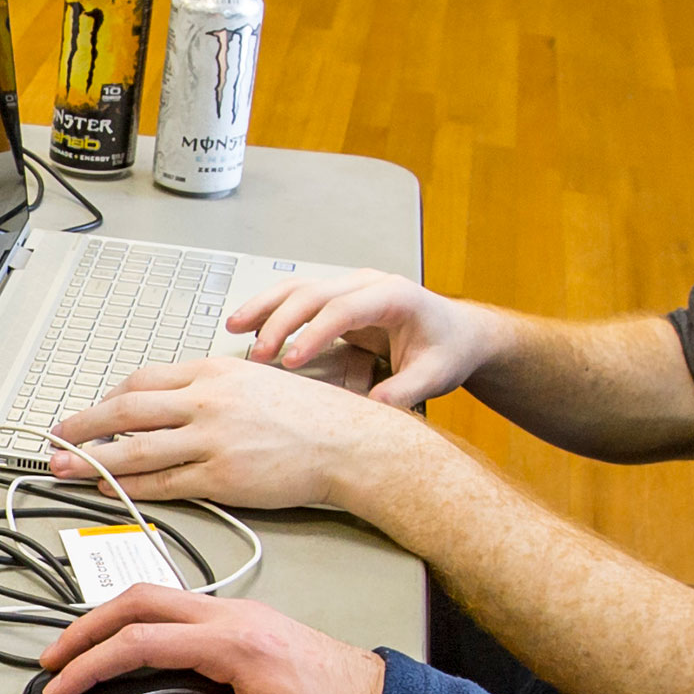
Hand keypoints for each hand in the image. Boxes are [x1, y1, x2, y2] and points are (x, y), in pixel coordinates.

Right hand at [28, 587, 387, 693]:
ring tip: (80, 652)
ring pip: (157, 597)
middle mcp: (235, 617)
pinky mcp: (247, 623)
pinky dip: (141, 622)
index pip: (140, 642)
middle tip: (54, 660)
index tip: (62, 687)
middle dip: (86, 628)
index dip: (90, 665)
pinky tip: (129, 646)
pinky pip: (179, 609)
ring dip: (111, 620)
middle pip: (138, 600)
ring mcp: (241, 614)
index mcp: (234, 643)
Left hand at [51, 353, 416, 511]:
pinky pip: (163, 483)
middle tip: (54, 438)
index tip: (88, 413)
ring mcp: (211, 440)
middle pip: (124, 410)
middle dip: (81, 427)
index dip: (105, 399)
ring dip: (91, 461)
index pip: (140, 381)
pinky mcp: (222, 477)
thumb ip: (209, 388)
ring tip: (65, 468)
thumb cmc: (308, 414)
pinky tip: (110, 491)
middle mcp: (206, 401)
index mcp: (212, 371)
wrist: (348, 442)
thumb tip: (171, 401)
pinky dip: (129, 488)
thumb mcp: (253, 379)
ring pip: (134, 449)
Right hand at [224, 269, 498, 409]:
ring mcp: (351, 288)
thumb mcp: (436, 375)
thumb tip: (374, 409)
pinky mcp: (338, 300)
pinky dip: (270, 310)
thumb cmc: (449, 349)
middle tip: (260, 354)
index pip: (344, 309)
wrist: (458, 334)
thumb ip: (406, 390)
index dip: (314, 334)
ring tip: (235, 328)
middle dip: (280, 321)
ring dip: (264, 307)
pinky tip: (248, 326)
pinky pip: (298, 298)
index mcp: (394, 296)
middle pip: (313, 292)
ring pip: (298, 287)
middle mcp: (368, 284)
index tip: (292, 361)